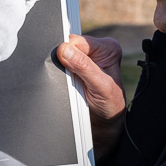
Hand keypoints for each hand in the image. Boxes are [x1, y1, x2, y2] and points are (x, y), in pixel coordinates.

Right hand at [57, 35, 126, 159]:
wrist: (103, 124)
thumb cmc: (109, 107)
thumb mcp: (101, 87)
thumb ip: (84, 67)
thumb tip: (64, 49)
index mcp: (107, 48)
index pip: (76, 40)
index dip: (66, 51)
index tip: (66, 67)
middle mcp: (95, 50)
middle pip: (66, 45)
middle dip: (62, 61)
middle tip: (71, 79)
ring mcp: (82, 58)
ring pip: (59, 55)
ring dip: (59, 69)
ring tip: (69, 83)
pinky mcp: (71, 67)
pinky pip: (55, 65)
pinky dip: (56, 74)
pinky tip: (64, 83)